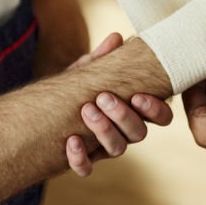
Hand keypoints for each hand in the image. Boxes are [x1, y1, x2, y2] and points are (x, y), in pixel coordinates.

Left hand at [64, 33, 173, 176]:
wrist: (45, 111)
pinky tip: (71, 141)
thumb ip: (101, 59)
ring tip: (86, 110)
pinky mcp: (84, 160)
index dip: (155, 110)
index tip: (138, 97)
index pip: (160, 116)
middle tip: (103, 97)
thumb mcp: (88, 72)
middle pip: (138, 133)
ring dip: (103, 130)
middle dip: (123, 115)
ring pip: (117, 149)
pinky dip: (80, 158)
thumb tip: (115, 38)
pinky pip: (86, 167)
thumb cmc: (78, 88)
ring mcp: (104, 147)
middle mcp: (125, 131)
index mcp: (134, 110)